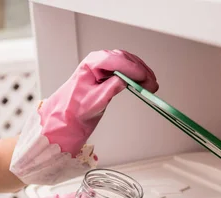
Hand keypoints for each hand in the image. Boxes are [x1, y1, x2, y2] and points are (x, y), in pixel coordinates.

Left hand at [40, 50, 158, 156]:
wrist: (68, 115)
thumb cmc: (75, 108)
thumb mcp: (95, 101)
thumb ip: (110, 88)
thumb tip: (124, 80)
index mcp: (90, 63)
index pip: (114, 60)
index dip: (131, 68)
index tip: (143, 77)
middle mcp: (97, 60)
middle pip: (124, 59)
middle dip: (140, 70)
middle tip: (152, 83)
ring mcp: (104, 65)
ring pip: (128, 62)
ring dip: (141, 72)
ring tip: (152, 85)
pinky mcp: (109, 72)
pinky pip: (126, 69)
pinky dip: (137, 75)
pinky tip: (144, 82)